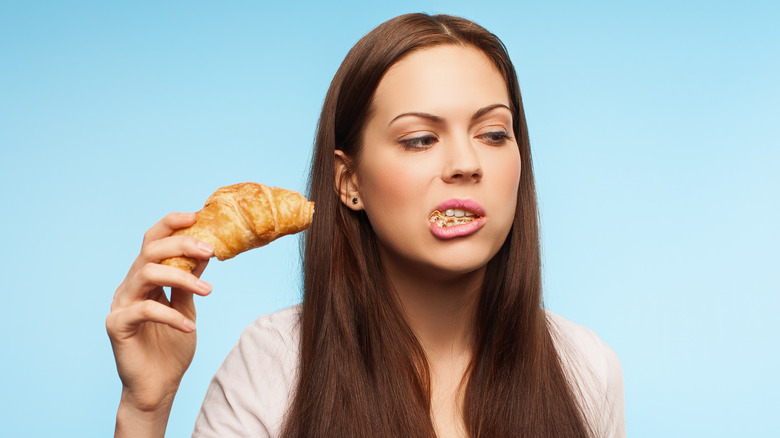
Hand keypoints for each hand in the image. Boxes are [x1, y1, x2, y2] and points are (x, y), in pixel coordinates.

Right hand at [106, 212, 213, 434]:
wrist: (159, 386)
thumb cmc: (171, 348)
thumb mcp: (187, 307)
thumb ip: (190, 281)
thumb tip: (206, 252)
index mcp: (144, 278)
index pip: (152, 240)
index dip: (172, 224)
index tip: (197, 217)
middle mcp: (129, 286)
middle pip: (150, 251)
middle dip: (181, 245)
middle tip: (210, 251)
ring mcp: (120, 305)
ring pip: (147, 274)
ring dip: (182, 278)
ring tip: (208, 292)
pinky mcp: (117, 325)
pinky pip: (145, 310)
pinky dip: (171, 315)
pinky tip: (189, 327)